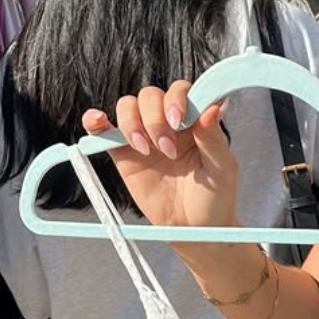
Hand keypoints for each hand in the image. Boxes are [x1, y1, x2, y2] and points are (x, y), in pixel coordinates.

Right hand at [81, 82, 239, 232]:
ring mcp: (144, 137)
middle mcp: (167, 123)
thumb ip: (213, 138)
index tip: (180, 120)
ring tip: (145, 150)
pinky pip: (104, 132)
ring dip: (132, 122)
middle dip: (155, 118)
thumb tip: (214, 106)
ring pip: (127, 107)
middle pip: (150, 96)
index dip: (176, 99)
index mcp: (194, 121)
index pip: (180, 91)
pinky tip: (97, 121)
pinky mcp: (124, 155)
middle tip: (168, 149)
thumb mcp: (222, 168)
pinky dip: (95, 122)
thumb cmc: (216, 196)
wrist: (196, 228)